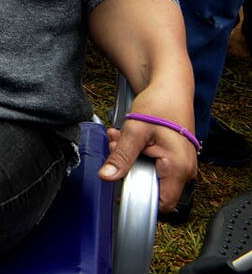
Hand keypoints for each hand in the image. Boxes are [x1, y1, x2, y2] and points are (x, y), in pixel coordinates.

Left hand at [101, 95, 198, 211]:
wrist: (171, 87)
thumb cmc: (160, 104)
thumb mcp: (135, 131)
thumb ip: (121, 156)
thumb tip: (107, 177)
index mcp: (179, 168)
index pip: (162, 203)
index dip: (139, 200)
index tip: (119, 186)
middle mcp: (185, 170)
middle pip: (151, 186)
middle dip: (127, 169)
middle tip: (115, 146)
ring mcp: (180, 164)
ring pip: (148, 173)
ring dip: (129, 158)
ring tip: (118, 137)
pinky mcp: (174, 157)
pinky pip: (152, 164)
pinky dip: (136, 153)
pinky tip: (126, 137)